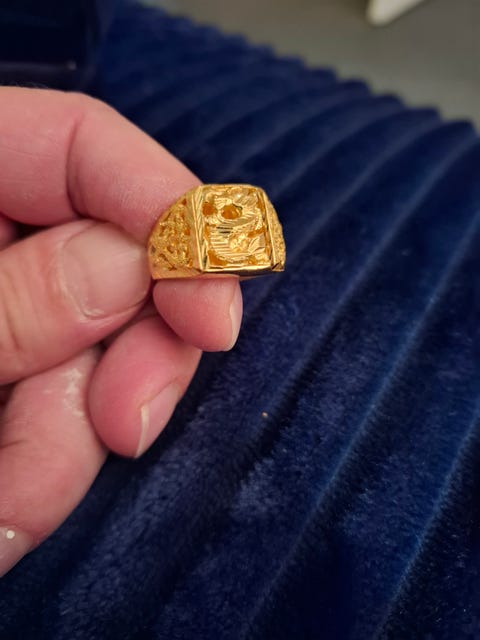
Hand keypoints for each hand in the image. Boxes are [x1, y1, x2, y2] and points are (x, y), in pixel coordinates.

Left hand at [0, 88, 242, 575]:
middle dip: (133, 351)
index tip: (212, 307)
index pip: (78, 146)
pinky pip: (56, 419)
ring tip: (7, 516)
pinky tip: (3, 516)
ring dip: (67, 443)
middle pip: (108, 261)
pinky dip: (41, 473)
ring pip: (88, 359)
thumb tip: (131, 266)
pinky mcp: (2, 385)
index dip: (166, 211)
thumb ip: (4, 299)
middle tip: (129, 424)